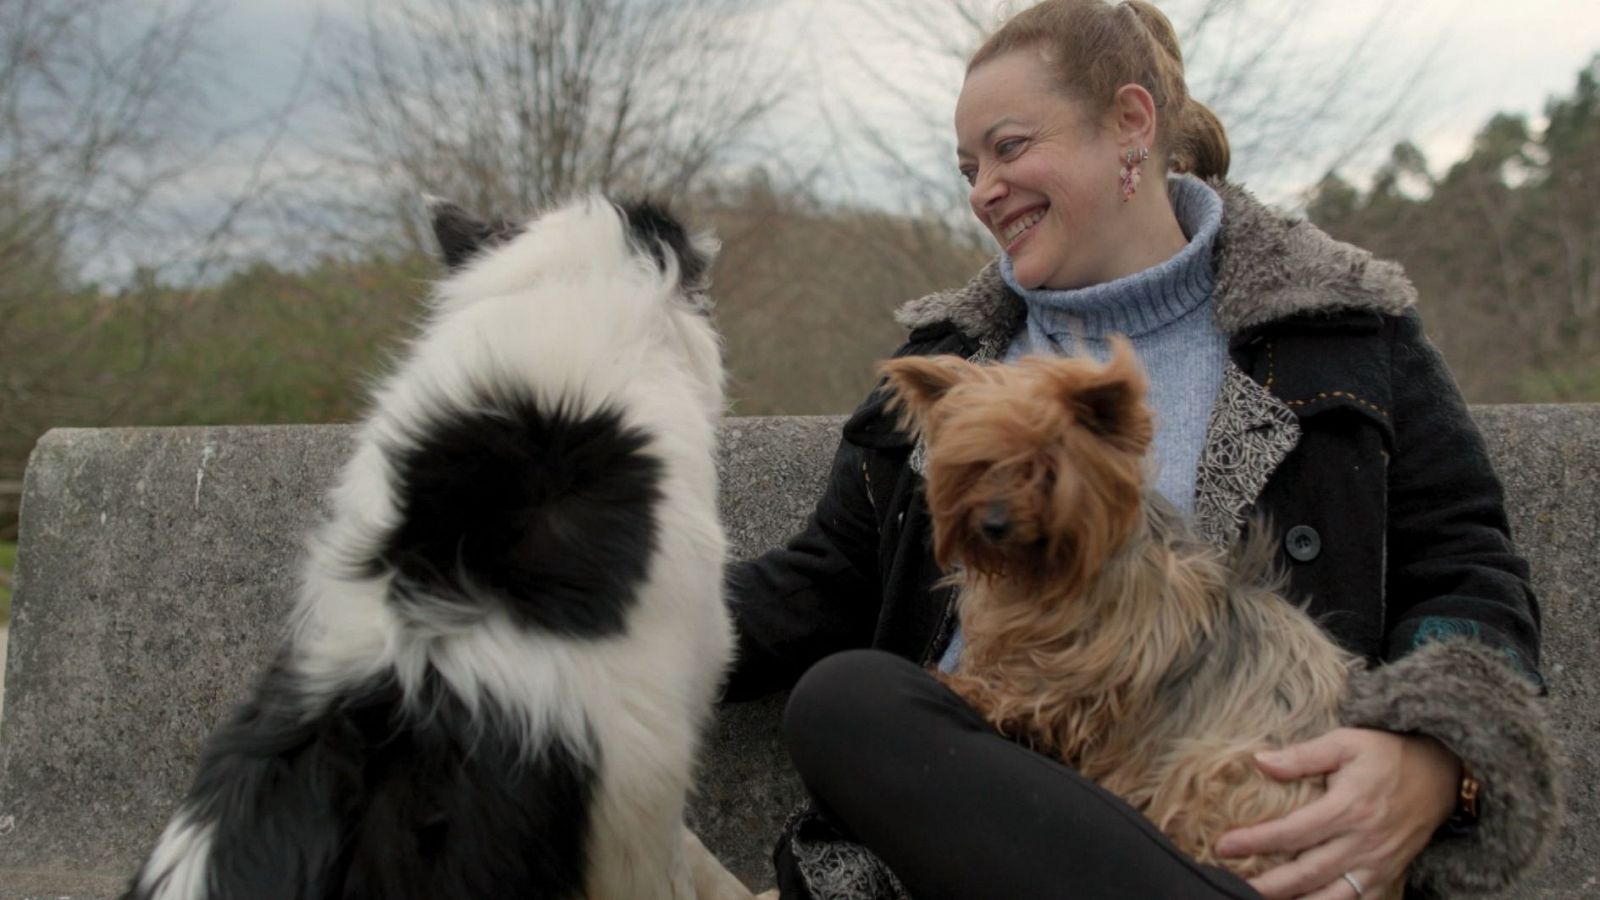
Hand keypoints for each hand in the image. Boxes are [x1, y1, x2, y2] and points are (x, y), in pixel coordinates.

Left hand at [1214, 728, 1458, 898]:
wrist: (1441, 773)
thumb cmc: (1387, 753)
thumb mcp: (1345, 742)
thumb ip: (1302, 756)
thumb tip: (1261, 761)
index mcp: (1348, 808)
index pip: (1292, 832)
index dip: (1256, 842)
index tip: (1224, 846)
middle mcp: (1362, 842)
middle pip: (1307, 873)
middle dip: (1268, 884)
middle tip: (1231, 886)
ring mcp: (1377, 863)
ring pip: (1331, 896)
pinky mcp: (1387, 874)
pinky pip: (1356, 899)